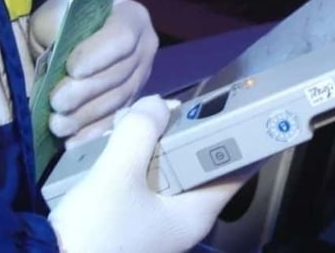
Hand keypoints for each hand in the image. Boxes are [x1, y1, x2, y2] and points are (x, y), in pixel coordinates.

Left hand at [29, 0, 158, 147]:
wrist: (68, 39)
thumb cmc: (62, 22)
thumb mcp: (56, 14)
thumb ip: (57, 24)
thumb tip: (58, 48)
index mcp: (132, 18)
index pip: (121, 37)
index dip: (98, 55)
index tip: (71, 69)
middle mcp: (145, 48)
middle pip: (120, 74)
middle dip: (87, 91)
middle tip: (58, 103)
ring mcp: (142, 77)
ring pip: (118, 100)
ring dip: (87, 116)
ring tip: (58, 124)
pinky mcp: (133, 102)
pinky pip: (117, 120)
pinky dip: (94, 133)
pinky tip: (72, 141)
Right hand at [48, 95, 255, 252]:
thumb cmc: (94, 230)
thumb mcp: (117, 174)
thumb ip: (140, 133)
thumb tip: (157, 105)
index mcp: (195, 214)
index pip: (236, 172)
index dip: (240, 139)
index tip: (239, 108)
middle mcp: (183, 220)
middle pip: (197, 165)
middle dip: (183, 132)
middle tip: (168, 106)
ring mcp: (156, 221)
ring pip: (167, 170)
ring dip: (153, 143)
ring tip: (135, 119)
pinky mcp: (131, 220)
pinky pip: (143, 180)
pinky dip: (135, 160)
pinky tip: (115, 142)